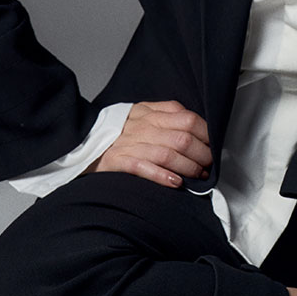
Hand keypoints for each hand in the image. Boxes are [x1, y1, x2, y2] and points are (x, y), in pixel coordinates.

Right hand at [87, 100, 211, 187]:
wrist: (83, 141)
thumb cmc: (120, 130)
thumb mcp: (142, 112)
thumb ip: (168, 113)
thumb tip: (196, 122)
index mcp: (150, 113)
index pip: (188, 120)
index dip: (206, 135)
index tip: (213, 147)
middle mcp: (142, 127)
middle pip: (182, 139)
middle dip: (202, 154)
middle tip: (209, 165)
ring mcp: (130, 145)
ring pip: (168, 154)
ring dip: (189, 168)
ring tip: (199, 176)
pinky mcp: (118, 162)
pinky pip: (144, 168)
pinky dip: (162, 176)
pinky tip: (176, 183)